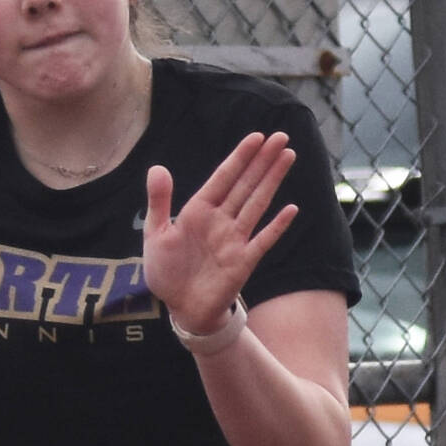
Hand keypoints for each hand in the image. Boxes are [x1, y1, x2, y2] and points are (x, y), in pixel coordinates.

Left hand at [141, 130, 298, 338]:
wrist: (180, 308)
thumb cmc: (168, 272)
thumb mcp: (155, 235)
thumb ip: (159, 202)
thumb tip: (157, 168)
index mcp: (199, 211)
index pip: (223, 177)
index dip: (240, 157)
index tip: (257, 136)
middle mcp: (220, 221)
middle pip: (245, 184)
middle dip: (263, 160)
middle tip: (281, 136)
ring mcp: (234, 240)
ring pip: (257, 204)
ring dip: (272, 181)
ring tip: (288, 156)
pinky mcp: (243, 262)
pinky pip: (262, 241)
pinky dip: (276, 227)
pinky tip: (291, 209)